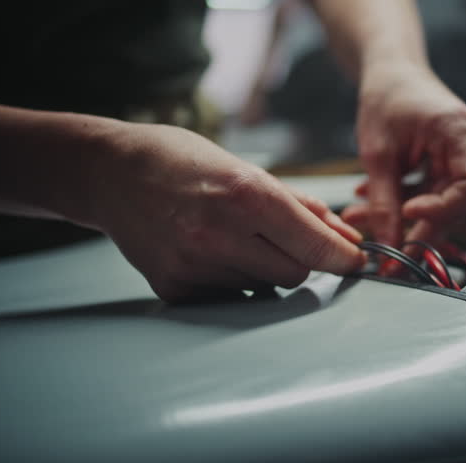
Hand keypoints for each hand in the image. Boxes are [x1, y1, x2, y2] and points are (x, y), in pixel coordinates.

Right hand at [91, 124, 365, 301]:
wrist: (111, 173)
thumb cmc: (184, 162)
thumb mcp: (246, 168)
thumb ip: (301, 206)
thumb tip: (345, 236)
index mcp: (246, 195)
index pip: (315, 246)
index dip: (344, 257)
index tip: (355, 260)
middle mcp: (221, 233)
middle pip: (296, 274)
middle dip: (300, 260)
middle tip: (278, 238)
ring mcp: (194, 264)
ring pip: (262, 286)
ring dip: (261, 268)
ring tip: (228, 236)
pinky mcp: (174, 287)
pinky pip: (227, 296)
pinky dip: (229, 279)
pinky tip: (204, 250)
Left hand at [341, 63, 465, 246]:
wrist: (393, 74)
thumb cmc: (388, 97)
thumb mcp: (376, 152)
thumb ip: (383, 201)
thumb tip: (389, 245)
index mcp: (460, 131)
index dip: (446, 209)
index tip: (410, 215)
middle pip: (463, 202)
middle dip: (424, 228)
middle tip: (392, 251)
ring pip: (446, 204)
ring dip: (407, 218)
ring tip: (366, 219)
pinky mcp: (454, 165)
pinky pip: (436, 195)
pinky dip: (406, 204)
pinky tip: (374, 203)